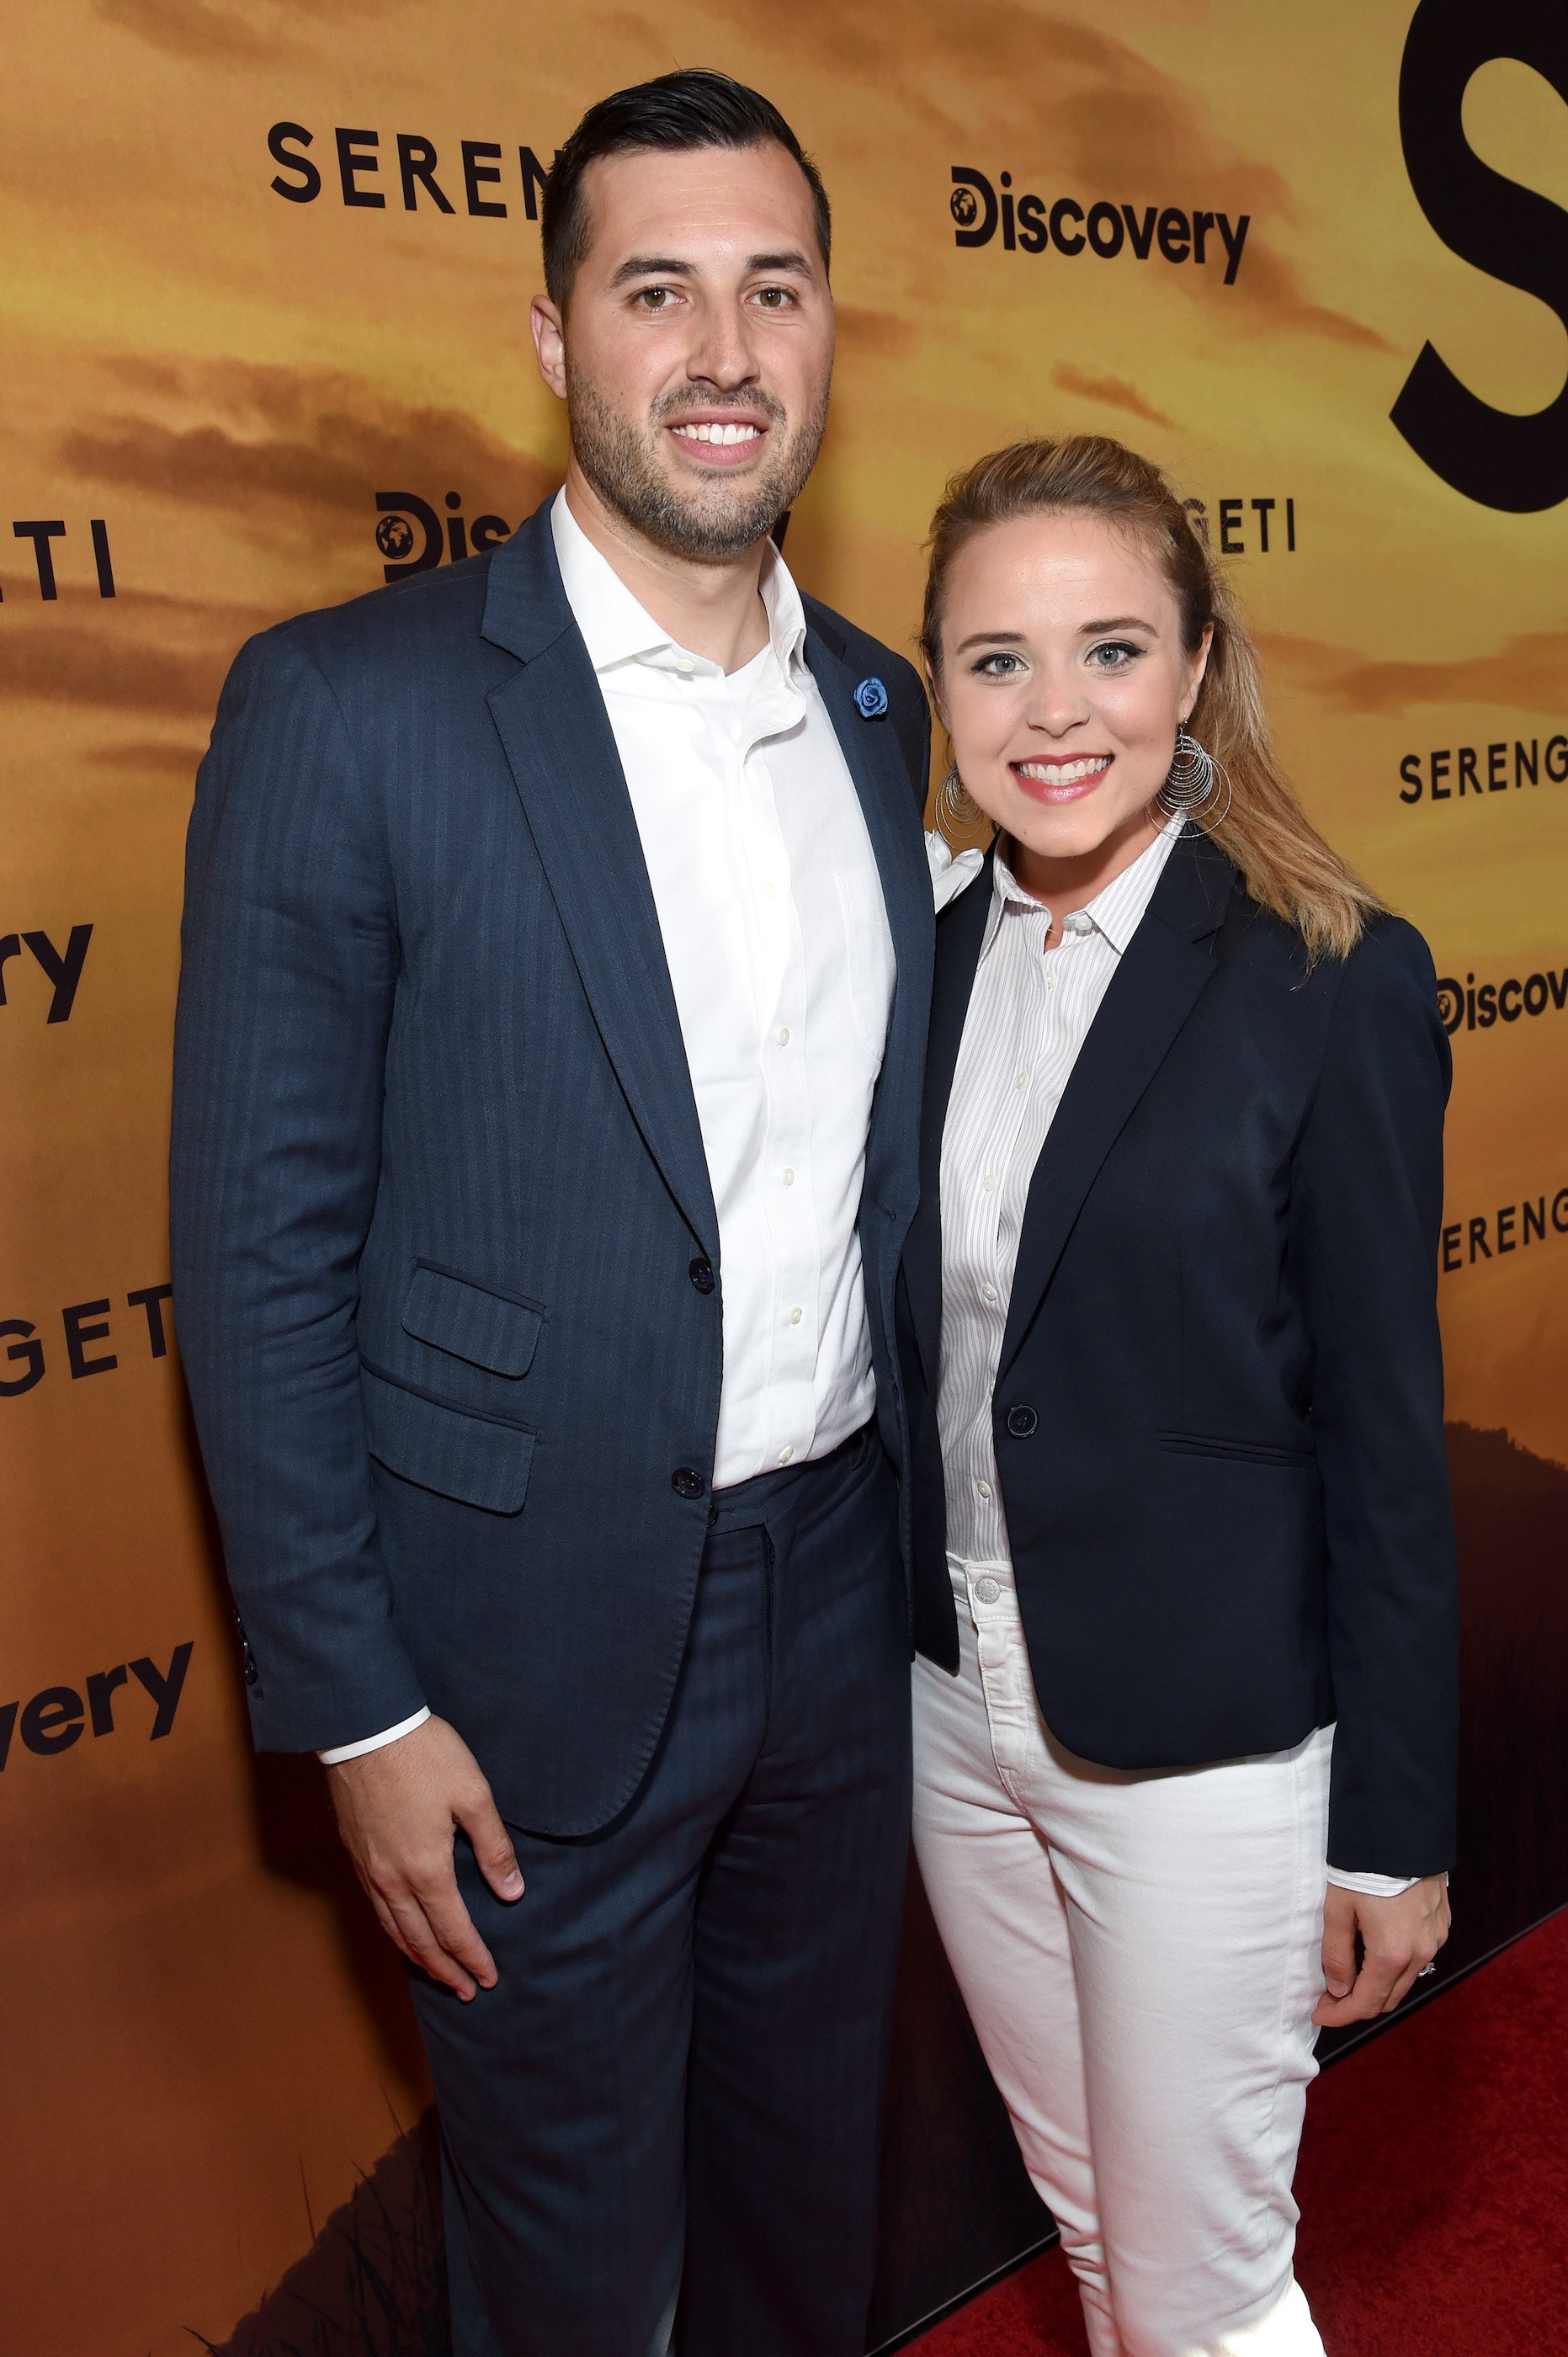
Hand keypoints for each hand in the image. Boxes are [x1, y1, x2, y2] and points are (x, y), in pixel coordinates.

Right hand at [325, 1714, 523, 2000]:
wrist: (365, 1728)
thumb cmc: (424, 1756)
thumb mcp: (473, 1795)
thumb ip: (494, 1849)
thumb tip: (512, 1892)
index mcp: (427, 1869)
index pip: (454, 1931)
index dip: (473, 1958)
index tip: (489, 1978)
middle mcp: (392, 1880)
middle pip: (420, 1941)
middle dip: (446, 1970)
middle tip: (467, 1991)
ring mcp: (369, 1870)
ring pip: (393, 1930)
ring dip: (418, 1957)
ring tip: (438, 1974)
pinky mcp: (355, 1854)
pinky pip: (375, 1909)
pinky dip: (393, 1932)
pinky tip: (402, 1932)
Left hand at [1313, 1874, 1449, 2027]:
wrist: (1401, 1830)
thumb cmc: (1364, 1867)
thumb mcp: (1338, 1908)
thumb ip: (1336, 1954)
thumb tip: (1338, 1989)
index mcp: (1392, 1955)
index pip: (1365, 2003)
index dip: (1340, 2014)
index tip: (1319, 2013)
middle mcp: (1420, 1953)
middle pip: (1388, 1998)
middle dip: (1358, 2003)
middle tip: (1330, 1995)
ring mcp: (1435, 1939)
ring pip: (1406, 1980)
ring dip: (1379, 1985)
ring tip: (1351, 1975)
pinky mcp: (1441, 1924)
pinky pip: (1420, 1957)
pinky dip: (1397, 1965)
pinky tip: (1377, 1951)